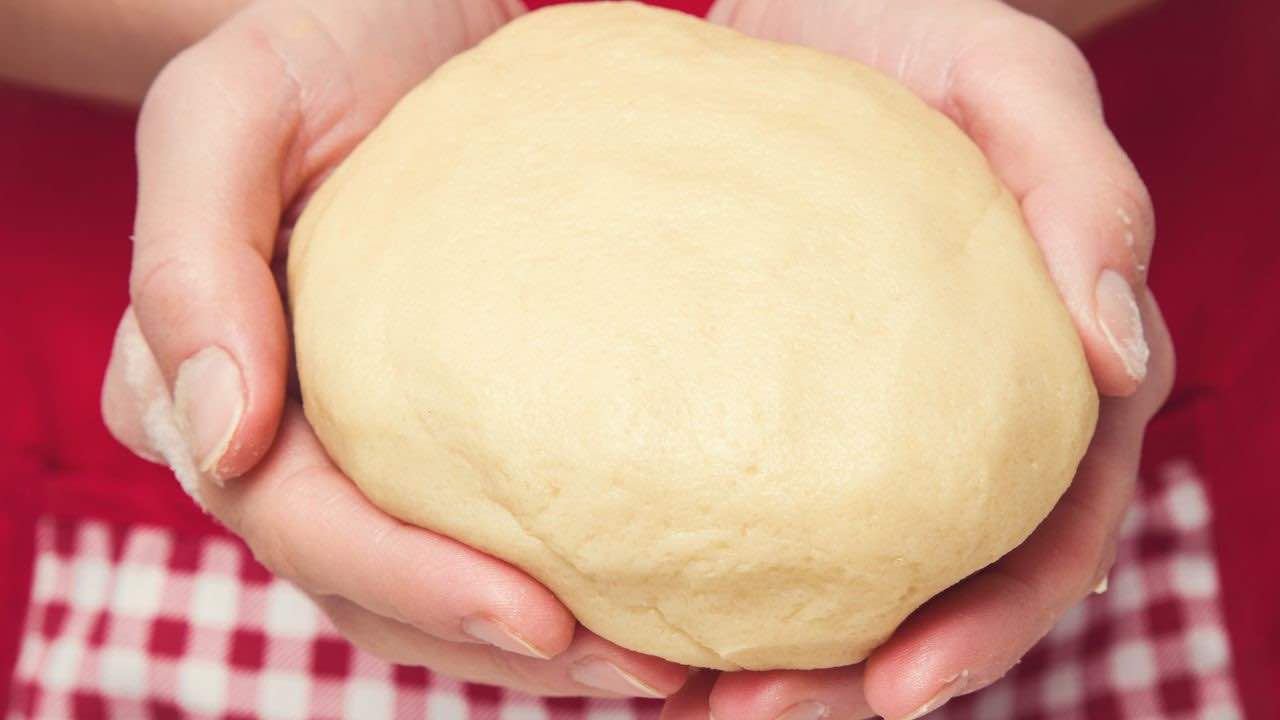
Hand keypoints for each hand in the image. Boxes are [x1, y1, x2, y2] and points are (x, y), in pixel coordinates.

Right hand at [101, 0, 686, 698]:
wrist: (389, 18)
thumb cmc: (313, 47)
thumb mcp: (228, 108)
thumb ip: (192, 263)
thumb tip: (218, 439)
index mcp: (204, 382)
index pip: (296, 520)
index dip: (409, 581)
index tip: (535, 615)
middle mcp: (274, 436)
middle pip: (370, 587)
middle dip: (497, 644)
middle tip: (640, 671)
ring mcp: (352, 441)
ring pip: (424, 589)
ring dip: (535, 645)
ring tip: (663, 666)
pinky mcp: (431, 428)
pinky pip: (478, 526)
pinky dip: (555, 578)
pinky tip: (642, 597)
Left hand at [660, 1, 1173, 717]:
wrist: (819, 10)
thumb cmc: (924, 33)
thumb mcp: (1017, 80)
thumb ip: (1086, 196)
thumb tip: (1120, 353)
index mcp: (1051, 379)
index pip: (1048, 537)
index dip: (986, 630)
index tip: (893, 689)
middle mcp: (968, 419)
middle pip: (936, 588)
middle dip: (854, 677)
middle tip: (747, 716)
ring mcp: (875, 415)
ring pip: (843, 568)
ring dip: (777, 650)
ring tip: (681, 695)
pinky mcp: (786, 391)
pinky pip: (758, 493)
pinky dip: (715, 560)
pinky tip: (640, 592)